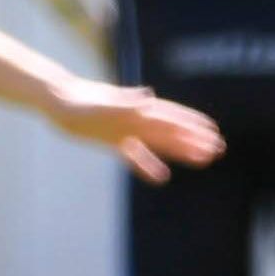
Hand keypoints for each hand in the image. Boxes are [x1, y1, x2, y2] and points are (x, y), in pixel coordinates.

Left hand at [52, 80, 220, 182]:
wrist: (55, 99)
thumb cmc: (75, 101)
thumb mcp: (99, 104)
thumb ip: (125, 102)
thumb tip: (149, 98)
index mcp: (137, 110)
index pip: (171, 119)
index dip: (192, 126)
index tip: (213, 133)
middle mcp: (136, 119)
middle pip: (171, 131)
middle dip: (195, 140)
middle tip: (219, 149)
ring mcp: (126, 129)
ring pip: (160, 143)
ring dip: (181, 151)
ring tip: (203, 160)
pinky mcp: (114, 139)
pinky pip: (136, 154)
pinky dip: (149, 164)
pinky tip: (163, 177)